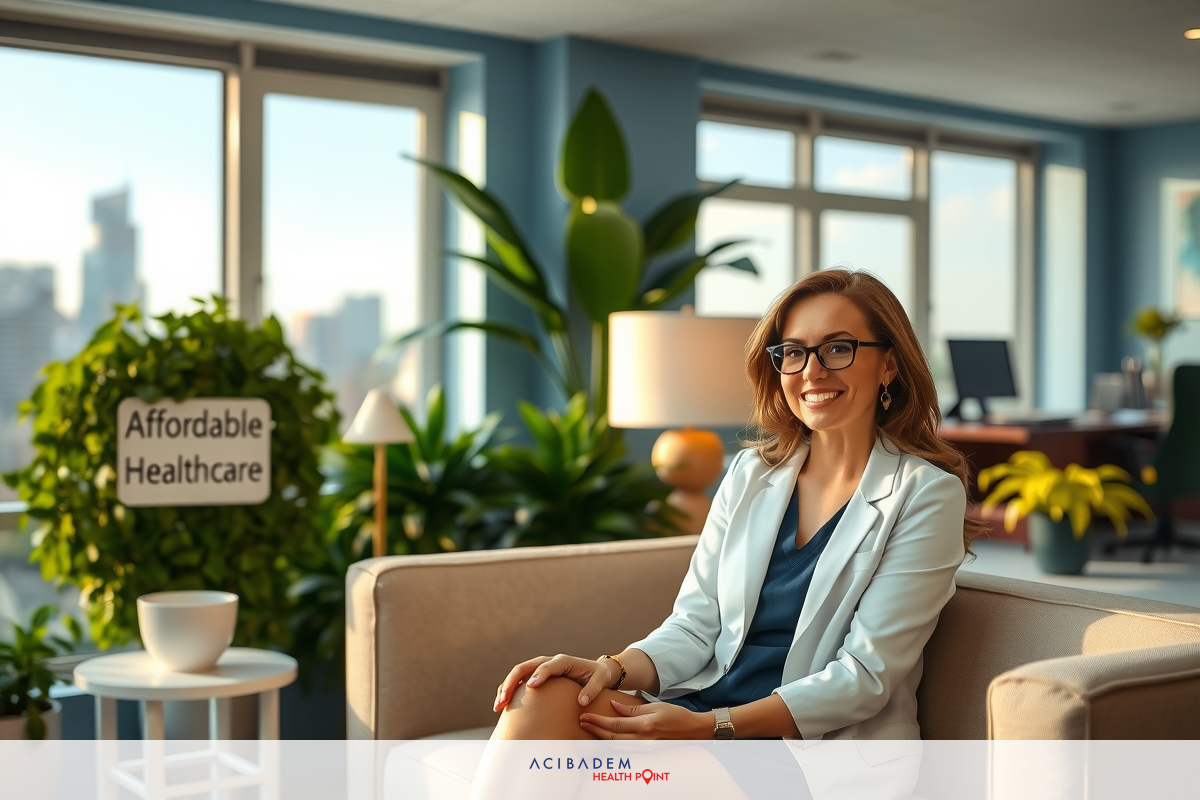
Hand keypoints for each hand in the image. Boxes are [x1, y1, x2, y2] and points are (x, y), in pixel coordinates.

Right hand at [494, 654, 619, 712]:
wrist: (597, 672)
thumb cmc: (599, 676)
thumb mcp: (601, 680)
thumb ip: (592, 689)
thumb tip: (582, 701)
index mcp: (563, 661)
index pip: (547, 665)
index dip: (539, 675)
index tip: (531, 687)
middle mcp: (549, 662)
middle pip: (525, 667)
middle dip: (511, 683)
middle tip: (503, 700)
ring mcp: (541, 668)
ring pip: (518, 674)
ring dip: (506, 688)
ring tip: (498, 707)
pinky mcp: (537, 676)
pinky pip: (520, 681)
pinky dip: (510, 691)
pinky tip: (503, 706)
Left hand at [579, 700, 711, 739]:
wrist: (693, 730)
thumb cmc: (676, 715)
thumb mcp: (655, 706)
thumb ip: (632, 709)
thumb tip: (613, 706)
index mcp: (645, 725)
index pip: (615, 724)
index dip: (598, 721)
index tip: (586, 716)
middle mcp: (643, 739)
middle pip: (612, 737)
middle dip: (595, 730)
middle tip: (582, 722)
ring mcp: (645, 748)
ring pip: (616, 745)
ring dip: (600, 737)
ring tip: (589, 729)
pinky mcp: (646, 752)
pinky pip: (625, 749)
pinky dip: (612, 744)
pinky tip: (605, 738)